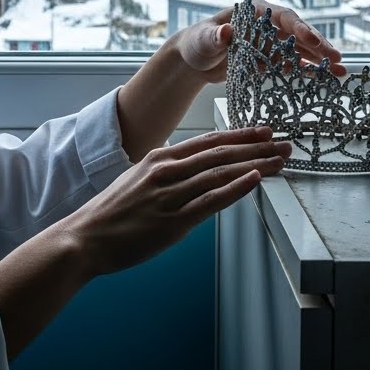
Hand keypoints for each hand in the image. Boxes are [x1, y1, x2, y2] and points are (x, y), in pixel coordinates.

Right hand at [56, 126, 287, 276]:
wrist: (85, 238)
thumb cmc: (111, 213)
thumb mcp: (137, 178)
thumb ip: (163, 170)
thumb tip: (187, 165)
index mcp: (159, 158)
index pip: (208, 141)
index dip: (240, 136)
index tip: (264, 132)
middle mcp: (167, 170)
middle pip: (221, 153)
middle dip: (257, 147)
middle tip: (284, 143)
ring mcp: (171, 195)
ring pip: (221, 173)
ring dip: (256, 164)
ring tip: (280, 160)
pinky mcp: (173, 221)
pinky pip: (210, 200)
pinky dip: (236, 188)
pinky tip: (256, 179)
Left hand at [173, 0, 347, 82]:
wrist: (194, 60)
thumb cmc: (197, 42)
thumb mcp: (204, 39)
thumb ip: (215, 36)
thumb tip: (226, 31)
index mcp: (256, 12)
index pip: (284, 17)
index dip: (300, 28)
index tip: (314, 41)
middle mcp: (268, 25)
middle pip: (298, 34)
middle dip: (318, 45)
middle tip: (336, 58)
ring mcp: (271, 43)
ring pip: (301, 50)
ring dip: (320, 60)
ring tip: (340, 71)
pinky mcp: (271, 60)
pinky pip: (294, 65)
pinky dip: (308, 71)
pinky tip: (326, 79)